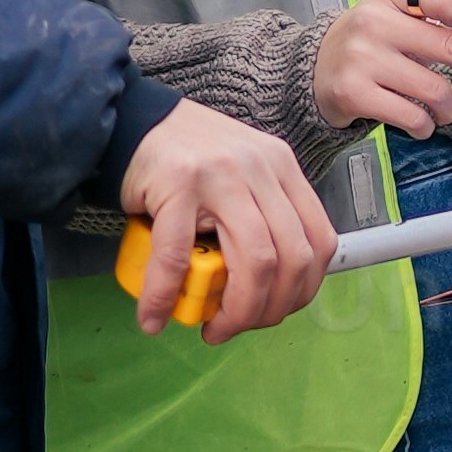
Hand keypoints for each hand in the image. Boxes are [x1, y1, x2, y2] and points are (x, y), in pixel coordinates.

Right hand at [119, 100, 335, 340]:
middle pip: (292, 257)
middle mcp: (261, 167)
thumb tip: (271, 286)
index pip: (318, 240)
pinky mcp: (178, 183)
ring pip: (255, 260)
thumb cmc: (187, 160)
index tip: (274, 312)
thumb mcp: (241, 178)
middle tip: (238, 327)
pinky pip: (179, 254)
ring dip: (237, 311)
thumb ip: (262, 217)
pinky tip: (155, 316)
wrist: (133, 122)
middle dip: (270, 310)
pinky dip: (167, 294)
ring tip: (213, 328)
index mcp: (283, 168)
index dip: (303, 290)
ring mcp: (222, 173)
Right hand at [306, 0, 451, 139]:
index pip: (448, 2)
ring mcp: (362, 57)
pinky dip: (426, 126)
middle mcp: (376, 21)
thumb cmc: (371, 46)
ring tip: (442, 110)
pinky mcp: (353, 93)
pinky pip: (413, 117)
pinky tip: (418, 122)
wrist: (310, 70)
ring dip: (451, 109)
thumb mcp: (399, 21)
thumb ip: (444, 29)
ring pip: (436, 91)